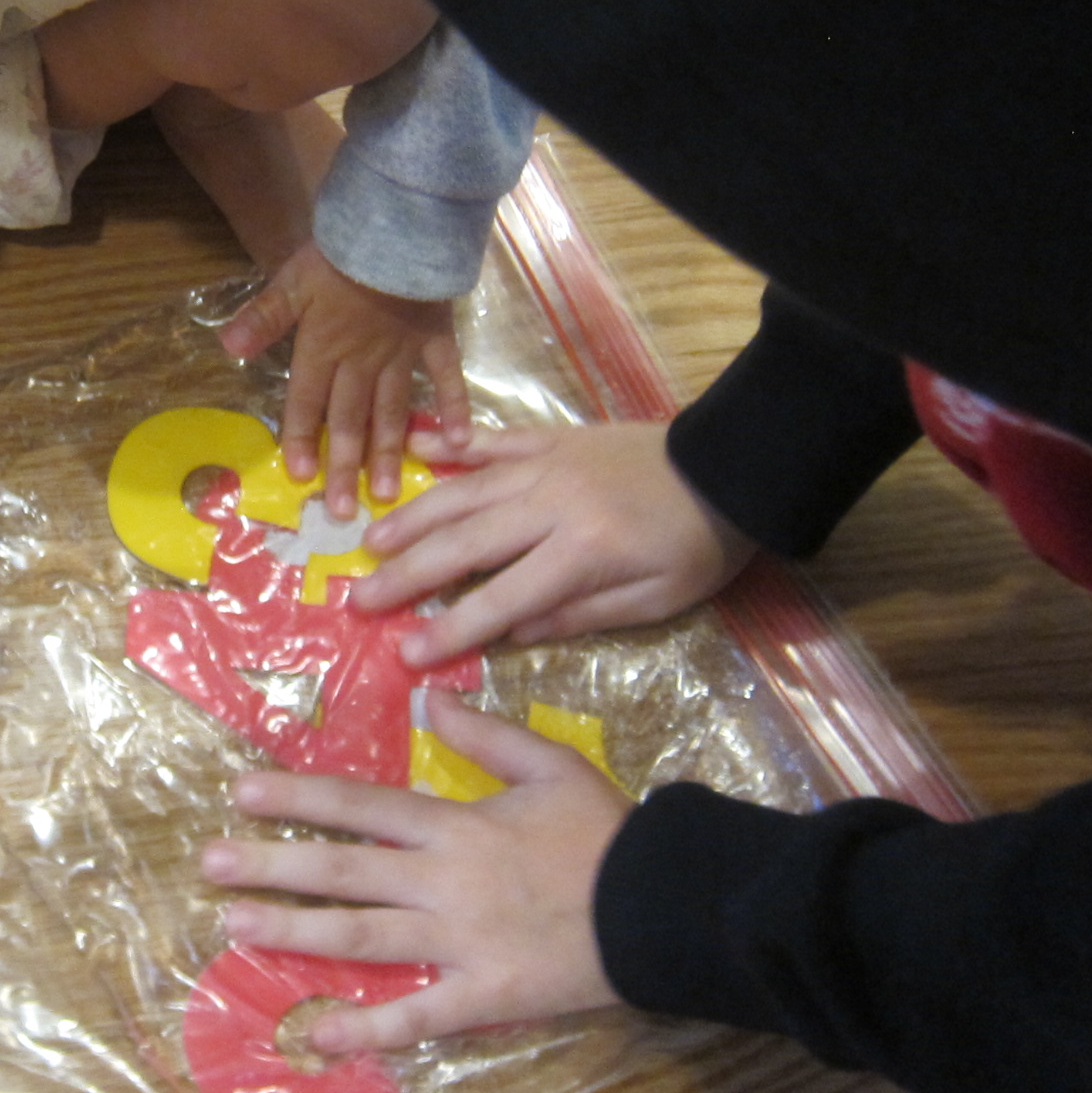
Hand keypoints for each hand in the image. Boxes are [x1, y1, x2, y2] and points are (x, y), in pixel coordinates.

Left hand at [198, 693, 631, 1054]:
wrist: (662, 906)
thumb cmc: (608, 834)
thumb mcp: (553, 765)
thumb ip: (488, 734)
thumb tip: (428, 701)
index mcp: (457, 826)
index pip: (362, 807)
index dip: (299, 798)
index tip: (242, 791)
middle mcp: (442, 883)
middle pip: (343, 871)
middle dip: (271, 866)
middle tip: (208, 862)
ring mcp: (457, 944)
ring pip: (361, 937)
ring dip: (294, 933)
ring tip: (233, 926)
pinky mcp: (482, 997)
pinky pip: (417, 1016)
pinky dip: (369, 1029)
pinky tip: (319, 1036)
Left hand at [219, 240, 466, 519]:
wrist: (398, 227)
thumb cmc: (340, 253)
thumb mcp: (291, 280)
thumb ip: (263, 317)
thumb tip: (227, 348)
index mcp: (323, 349)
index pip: (307, 403)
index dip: (302, 440)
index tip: (301, 479)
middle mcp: (360, 362)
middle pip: (349, 421)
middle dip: (344, 467)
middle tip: (343, 512)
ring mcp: (401, 355)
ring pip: (392, 412)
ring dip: (388, 454)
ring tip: (387, 495)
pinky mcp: (436, 340)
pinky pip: (446, 379)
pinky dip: (454, 408)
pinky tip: (460, 443)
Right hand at [349, 421, 754, 665]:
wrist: (732, 467)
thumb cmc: (699, 546)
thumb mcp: (654, 600)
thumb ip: (579, 616)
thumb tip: (510, 632)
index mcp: (581, 552)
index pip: (501, 599)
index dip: (451, 629)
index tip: (405, 654)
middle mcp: (551, 503)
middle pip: (465, 543)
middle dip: (408, 575)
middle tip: (359, 599)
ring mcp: (547, 464)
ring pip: (465, 491)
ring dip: (414, 516)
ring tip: (370, 541)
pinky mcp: (553, 438)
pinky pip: (492, 441)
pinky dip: (452, 446)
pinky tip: (413, 450)